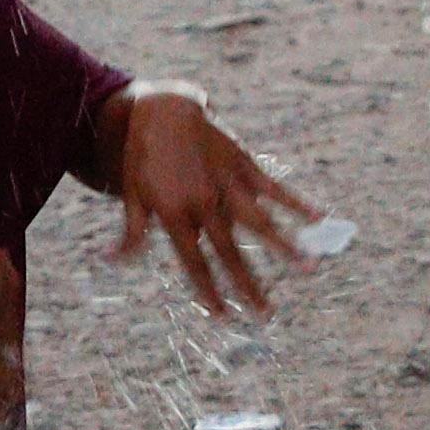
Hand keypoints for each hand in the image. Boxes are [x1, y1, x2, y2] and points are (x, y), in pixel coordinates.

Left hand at [99, 86, 320, 319]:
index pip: (196, 263)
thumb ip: (131, 234)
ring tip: (310, 267)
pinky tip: (319, 217)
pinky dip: (297, 203)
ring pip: (261, 222)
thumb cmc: (144, 158)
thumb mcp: (132, 196)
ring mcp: (228, 185)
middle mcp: (205, 204)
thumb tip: (110, 263)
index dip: (209, 292)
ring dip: (286, 246)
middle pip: (231, 253)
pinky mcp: (245, 166)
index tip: (225, 317)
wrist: (165, 112)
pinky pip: (274, 189)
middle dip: (250, 286)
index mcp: (176, 215)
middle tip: (267, 313)